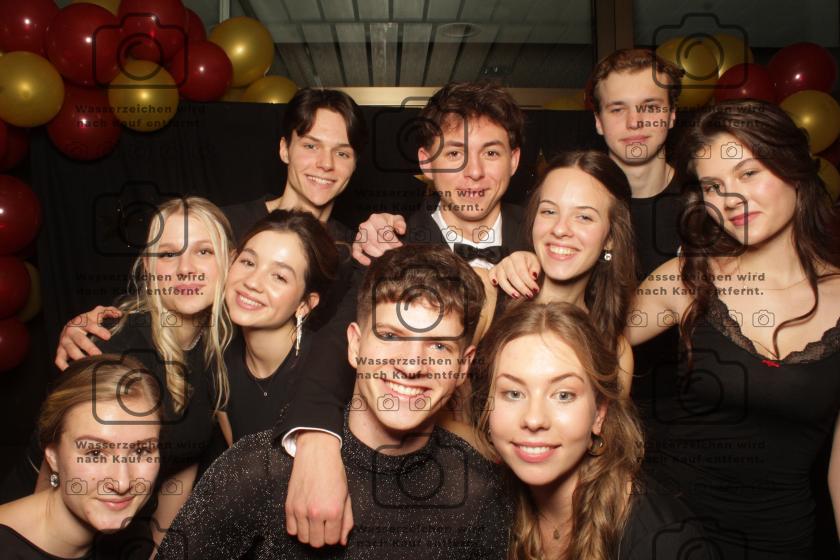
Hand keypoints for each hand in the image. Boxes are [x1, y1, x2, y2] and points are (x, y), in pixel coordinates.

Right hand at [54, 305, 121, 369]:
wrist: (70, 326)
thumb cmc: (87, 321)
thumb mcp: (97, 313)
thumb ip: (108, 311)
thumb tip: (119, 313)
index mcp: (81, 322)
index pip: (90, 325)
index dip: (99, 330)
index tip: (108, 336)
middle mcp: (71, 331)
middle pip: (80, 339)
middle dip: (89, 347)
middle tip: (98, 355)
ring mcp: (64, 341)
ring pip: (70, 350)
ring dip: (78, 357)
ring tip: (88, 364)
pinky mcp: (60, 350)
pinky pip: (59, 359)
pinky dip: (63, 366)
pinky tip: (72, 371)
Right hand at [285, 431, 352, 546]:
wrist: (317, 454)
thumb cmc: (333, 471)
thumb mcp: (346, 496)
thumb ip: (346, 520)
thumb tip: (343, 539)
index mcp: (333, 510)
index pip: (332, 539)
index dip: (334, 535)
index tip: (333, 528)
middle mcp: (316, 513)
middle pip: (317, 542)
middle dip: (322, 536)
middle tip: (324, 525)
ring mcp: (300, 510)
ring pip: (303, 538)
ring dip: (309, 533)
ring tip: (314, 522)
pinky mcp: (289, 506)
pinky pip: (290, 529)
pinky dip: (297, 528)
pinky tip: (304, 519)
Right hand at [351, 213, 405, 265]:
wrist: (381, 225)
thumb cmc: (389, 223)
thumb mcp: (397, 220)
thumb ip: (400, 223)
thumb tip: (401, 231)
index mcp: (375, 218)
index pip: (384, 231)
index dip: (393, 240)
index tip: (399, 246)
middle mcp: (365, 226)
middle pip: (376, 240)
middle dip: (386, 248)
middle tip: (394, 253)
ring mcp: (360, 235)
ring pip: (367, 246)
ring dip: (377, 253)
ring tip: (386, 256)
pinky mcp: (357, 244)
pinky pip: (356, 251)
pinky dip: (361, 257)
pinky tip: (368, 262)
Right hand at [488, 251, 541, 298]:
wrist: (523, 262)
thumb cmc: (530, 264)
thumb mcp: (536, 263)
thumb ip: (535, 269)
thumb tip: (533, 276)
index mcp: (517, 256)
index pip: (522, 271)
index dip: (529, 282)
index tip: (536, 290)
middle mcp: (506, 260)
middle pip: (512, 276)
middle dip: (521, 287)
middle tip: (529, 295)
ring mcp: (499, 265)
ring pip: (501, 278)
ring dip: (509, 289)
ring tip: (517, 296)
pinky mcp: (494, 270)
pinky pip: (491, 275)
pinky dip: (492, 279)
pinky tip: (496, 285)